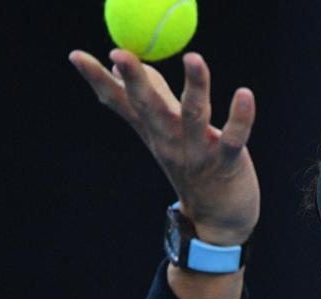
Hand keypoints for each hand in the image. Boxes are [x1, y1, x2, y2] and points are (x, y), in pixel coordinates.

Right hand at [68, 49, 258, 244]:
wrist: (216, 222)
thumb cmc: (193, 169)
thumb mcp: (164, 135)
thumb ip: (150, 98)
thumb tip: (122, 65)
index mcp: (153, 132)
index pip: (121, 102)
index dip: (98, 80)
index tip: (76, 55)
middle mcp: (170, 141)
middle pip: (149, 106)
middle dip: (135, 80)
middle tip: (119, 53)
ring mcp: (197, 153)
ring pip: (193, 115)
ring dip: (195, 86)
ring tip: (193, 58)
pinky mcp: (228, 163)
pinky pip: (234, 138)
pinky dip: (240, 117)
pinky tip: (244, 94)